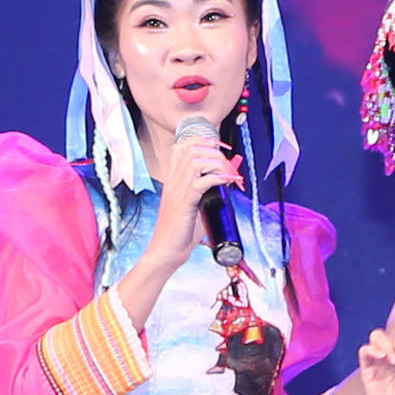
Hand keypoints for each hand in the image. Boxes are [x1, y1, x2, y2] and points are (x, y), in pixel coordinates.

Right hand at [146, 117, 243, 250]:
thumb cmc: (181, 233)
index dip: (201, 141)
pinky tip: (227, 182)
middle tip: (228, 164)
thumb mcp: (197, 208)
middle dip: (214, 151)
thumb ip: (210, 194)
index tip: (219, 149)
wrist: (166, 252)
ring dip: (217, 163)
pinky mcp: (183, 204)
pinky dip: (217, 178)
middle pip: (191, 149)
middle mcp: (173, 182)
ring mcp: (177, 192)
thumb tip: (228, 182)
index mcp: (173, 181)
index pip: (181, 147)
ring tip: (229, 173)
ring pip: (195, 162)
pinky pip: (201, 182)